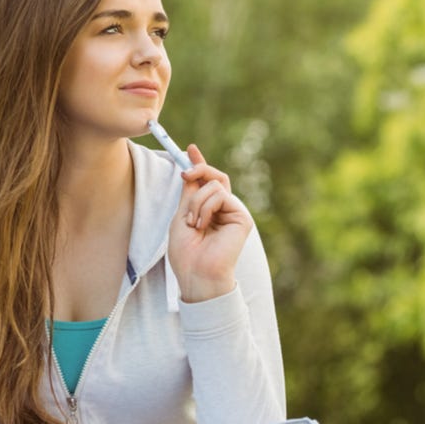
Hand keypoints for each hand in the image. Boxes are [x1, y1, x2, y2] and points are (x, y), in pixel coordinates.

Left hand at [167, 145, 252, 302]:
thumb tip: (190, 171)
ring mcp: (234, 213)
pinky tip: (202, 225)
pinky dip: (205, 207)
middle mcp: (225, 210)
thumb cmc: (186, 253)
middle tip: (185, 174)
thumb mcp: (182, 216)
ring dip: (197, 201)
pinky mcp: (242, 217)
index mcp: (210, 211)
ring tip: (192, 223)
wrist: (196, 274)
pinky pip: (221, 195)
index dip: (200, 164)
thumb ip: (190, 194)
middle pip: (216, 177)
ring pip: (215, 185)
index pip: (207, 182)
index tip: (190, 149)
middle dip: (199, 170)